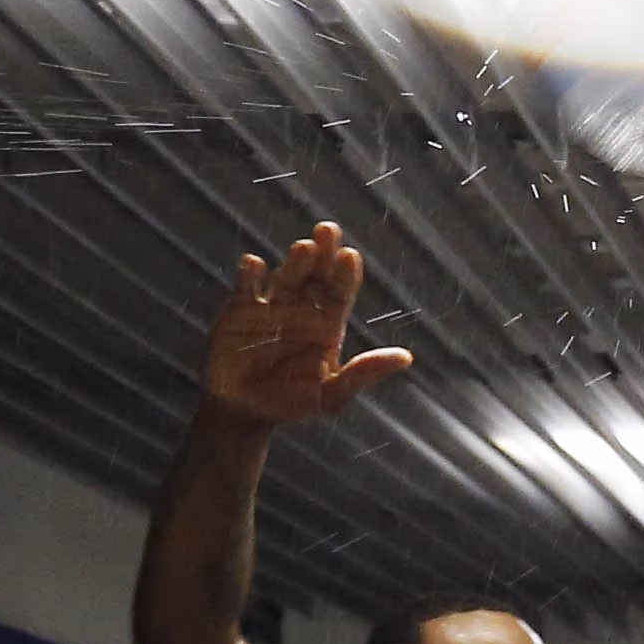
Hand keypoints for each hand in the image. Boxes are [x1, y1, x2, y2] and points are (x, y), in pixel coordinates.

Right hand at [198, 227, 411, 430]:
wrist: (244, 412)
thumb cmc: (292, 403)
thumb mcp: (331, 396)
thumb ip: (363, 374)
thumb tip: (405, 357)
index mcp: (326, 324)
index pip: (339, 293)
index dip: (345, 275)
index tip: (350, 257)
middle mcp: (301, 307)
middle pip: (314, 276)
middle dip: (322, 254)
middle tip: (328, 231)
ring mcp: (269, 305)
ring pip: (285, 277)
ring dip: (294, 262)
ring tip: (305, 248)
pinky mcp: (238, 310)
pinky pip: (244, 289)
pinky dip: (249, 276)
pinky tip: (255, 266)